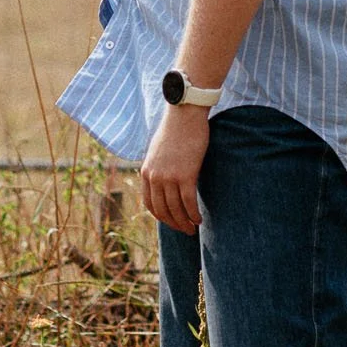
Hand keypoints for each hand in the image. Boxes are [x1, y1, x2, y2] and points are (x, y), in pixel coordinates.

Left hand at [141, 101, 210, 234]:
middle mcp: (155, 177)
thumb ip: (158, 168)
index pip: (150, 204)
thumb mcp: (158, 151)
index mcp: (146, 172)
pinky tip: (199, 219)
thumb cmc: (175, 130)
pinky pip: (189, 202)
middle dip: (174, 224)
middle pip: (163, 210)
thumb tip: (163, 181)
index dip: (161, 217)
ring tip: (193, 228)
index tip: (171, 222)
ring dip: (185, 222)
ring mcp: (169, 177)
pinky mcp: (186, 175)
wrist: (184, 115)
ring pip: (176, 209)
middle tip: (184, 230)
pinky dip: (194, 214)